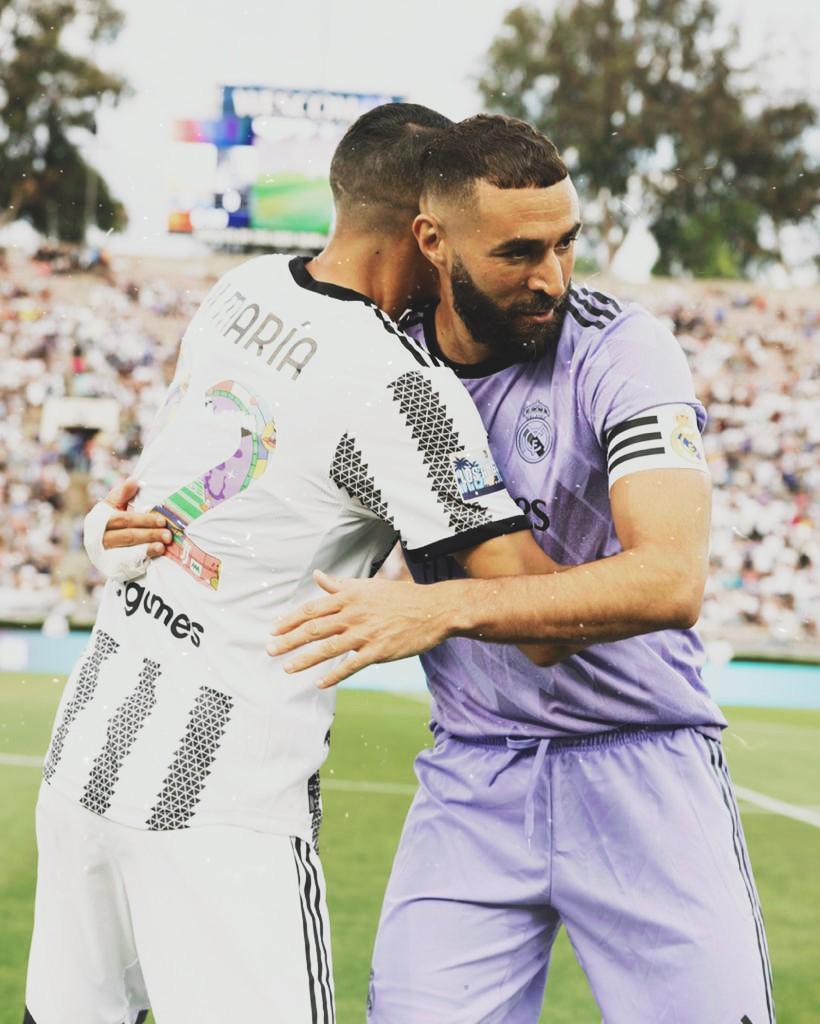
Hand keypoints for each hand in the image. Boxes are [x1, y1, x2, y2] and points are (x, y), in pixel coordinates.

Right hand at [102, 478, 171, 556]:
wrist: (102, 545)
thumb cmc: (112, 519)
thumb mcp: (113, 505)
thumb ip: (122, 494)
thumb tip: (134, 480)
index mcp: (100, 520)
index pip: (123, 520)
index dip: (143, 519)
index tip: (162, 520)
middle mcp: (101, 538)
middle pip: (128, 535)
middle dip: (150, 533)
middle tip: (168, 533)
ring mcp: (106, 553)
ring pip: (129, 549)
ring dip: (148, 545)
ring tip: (164, 544)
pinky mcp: (112, 565)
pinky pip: (130, 562)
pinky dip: (145, 556)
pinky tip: (157, 551)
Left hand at [267, 570, 452, 687]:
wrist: (433, 609)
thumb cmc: (400, 596)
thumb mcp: (368, 585)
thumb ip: (339, 584)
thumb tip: (317, 576)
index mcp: (350, 596)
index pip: (312, 608)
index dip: (290, 620)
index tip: (273, 629)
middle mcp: (354, 613)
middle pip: (314, 628)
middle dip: (289, 640)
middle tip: (270, 650)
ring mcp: (366, 633)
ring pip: (328, 648)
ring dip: (305, 659)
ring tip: (287, 668)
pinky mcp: (378, 651)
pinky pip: (351, 665)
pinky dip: (334, 675)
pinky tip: (319, 683)